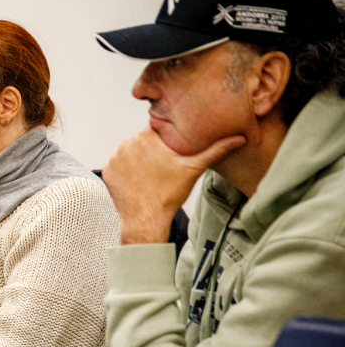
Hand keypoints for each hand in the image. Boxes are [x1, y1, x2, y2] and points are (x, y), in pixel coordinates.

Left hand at [103, 128, 243, 244]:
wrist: (146, 219)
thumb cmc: (170, 194)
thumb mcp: (194, 169)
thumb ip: (216, 150)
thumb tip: (240, 138)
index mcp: (147, 136)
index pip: (159, 127)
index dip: (167, 137)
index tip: (173, 146)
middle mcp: (127, 142)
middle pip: (144, 140)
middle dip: (153, 148)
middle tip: (164, 164)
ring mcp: (114, 157)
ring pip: (130, 151)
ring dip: (139, 159)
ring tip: (152, 173)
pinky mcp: (107, 170)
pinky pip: (118, 165)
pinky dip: (127, 170)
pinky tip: (139, 180)